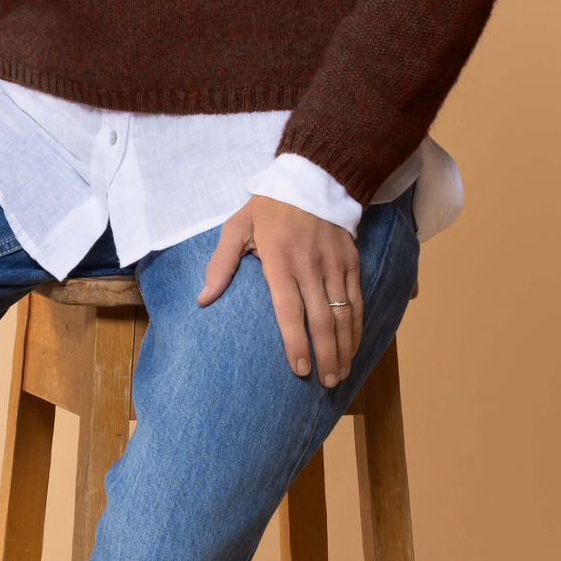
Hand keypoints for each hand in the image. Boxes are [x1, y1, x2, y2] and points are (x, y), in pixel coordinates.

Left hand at [197, 194, 361, 386]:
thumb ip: (221, 263)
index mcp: (279, 259)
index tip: (299, 370)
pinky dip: (357, 327)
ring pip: (343, 314)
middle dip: (325, 355)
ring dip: (344, 348)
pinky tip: (353, 347)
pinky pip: (357, 300)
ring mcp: (334, 263)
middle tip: (324, 383)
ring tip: (339, 374)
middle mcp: (310, 264)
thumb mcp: (237, 226)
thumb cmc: (268, 207)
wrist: (311, 178)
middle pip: (322, 320)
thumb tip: (203, 298)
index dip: (296, 343)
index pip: (290, 310)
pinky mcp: (351, 261)